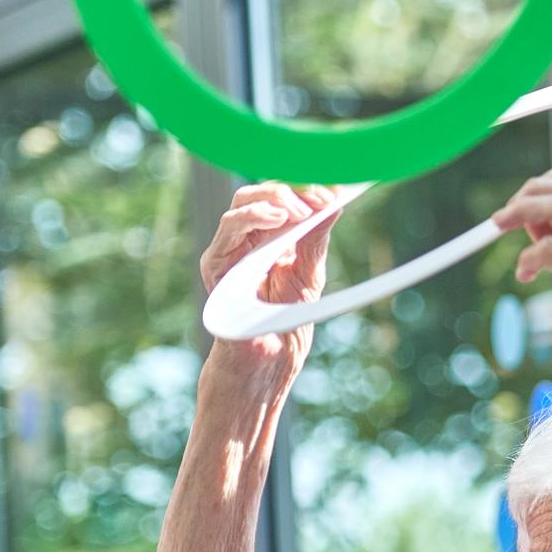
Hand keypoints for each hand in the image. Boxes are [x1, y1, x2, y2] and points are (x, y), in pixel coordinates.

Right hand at [197, 182, 335, 393]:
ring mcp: (229, 249)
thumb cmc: (285, 324)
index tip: (335, 190)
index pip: (284, 199)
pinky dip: (254, 216)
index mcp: (270, 239)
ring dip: (276, 199)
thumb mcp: (309, 276)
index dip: (306, 189)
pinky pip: (230, 228)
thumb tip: (333, 206)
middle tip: (321, 198)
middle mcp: (247, 239)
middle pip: (262, 193)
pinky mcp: (215, 264)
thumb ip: (315, 241)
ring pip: (243, 202)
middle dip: (294, 190)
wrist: (267, 363)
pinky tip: (278, 217)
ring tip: (302, 210)